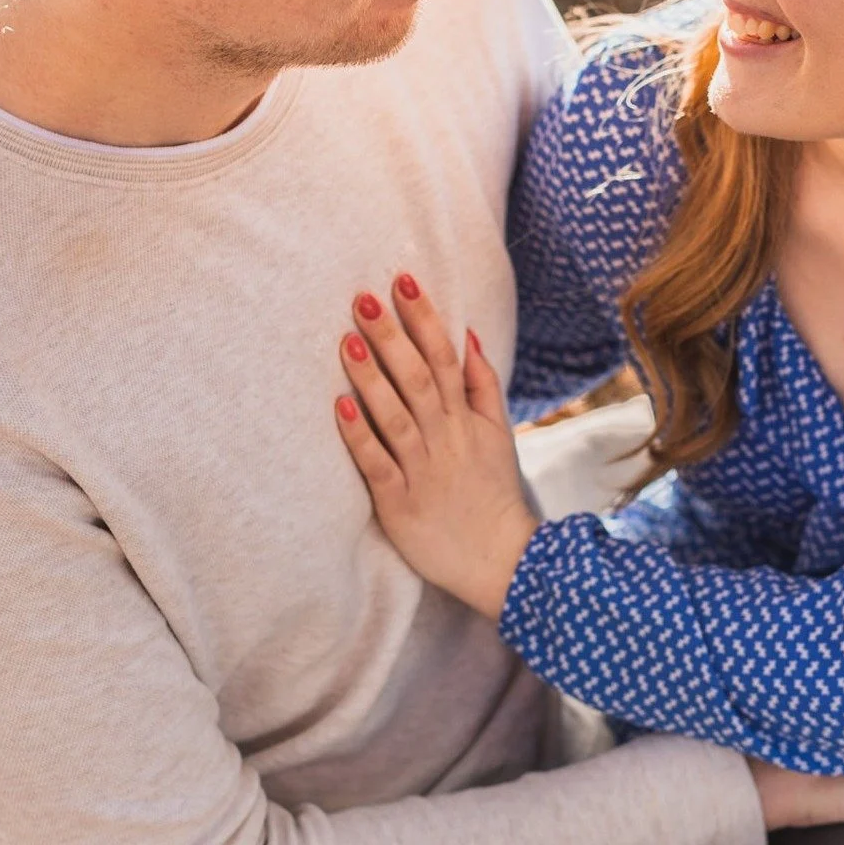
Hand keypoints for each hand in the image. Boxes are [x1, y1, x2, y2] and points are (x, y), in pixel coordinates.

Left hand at [336, 276, 537, 619]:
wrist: (503, 563)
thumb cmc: (492, 493)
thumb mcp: (498, 435)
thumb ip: (482, 385)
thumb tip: (467, 334)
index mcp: (467, 420)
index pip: (445, 358)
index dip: (424, 319)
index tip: (402, 281)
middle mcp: (446, 439)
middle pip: (417, 379)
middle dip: (391, 336)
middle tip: (363, 297)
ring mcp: (423, 472)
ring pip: (396, 416)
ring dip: (372, 378)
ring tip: (347, 340)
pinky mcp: (400, 506)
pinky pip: (378, 466)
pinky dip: (360, 436)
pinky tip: (340, 407)